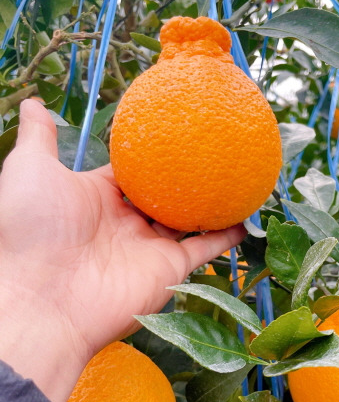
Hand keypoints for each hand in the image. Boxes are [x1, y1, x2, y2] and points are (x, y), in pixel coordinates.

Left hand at [0, 100, 244, 401]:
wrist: (42, 298)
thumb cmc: (32, 230)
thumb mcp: (31, 171)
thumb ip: (39, 138)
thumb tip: (35, 103)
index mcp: (95, 199)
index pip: (128, 173)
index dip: (147, 156)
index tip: (171, 133)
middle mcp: (125, 224)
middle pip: (162, 197)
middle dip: (183, 179)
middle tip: (211, 152)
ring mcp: (148, 247)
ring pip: (187, 222)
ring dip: (210, 205)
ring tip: (235, 181)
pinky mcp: (168, 269)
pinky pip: (204, 249)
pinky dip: (225, 236)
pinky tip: (243, 217)